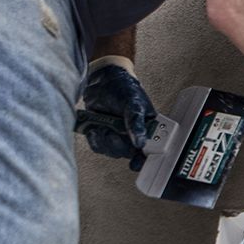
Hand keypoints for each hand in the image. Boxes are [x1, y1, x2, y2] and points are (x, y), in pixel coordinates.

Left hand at [78, 57, 154, 171]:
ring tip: (102, 127)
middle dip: (118, 145)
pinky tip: (95, 128)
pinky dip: (95, 139)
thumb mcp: (134, 104)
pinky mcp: (103, 134)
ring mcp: (117, 135)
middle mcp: (133, 135)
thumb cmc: (124, 88)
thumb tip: (140, 142)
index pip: (149, 150)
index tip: (135, 163)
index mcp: (147, 128)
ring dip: (105, 141)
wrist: (104, 80)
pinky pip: (99, 146)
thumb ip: (137, 123)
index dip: (143, 159)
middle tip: (113, 133)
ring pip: (112, 151)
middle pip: (127, 153)